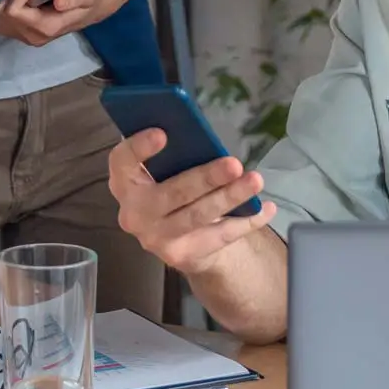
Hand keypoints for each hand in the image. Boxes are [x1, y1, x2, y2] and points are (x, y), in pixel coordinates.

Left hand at [0, 0, 113, 46]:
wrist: (94, 9)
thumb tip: (57, 3)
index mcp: (47, 27)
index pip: (14, 12)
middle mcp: (34, 37)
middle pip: (1, 16)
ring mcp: (28, 39)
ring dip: (8, 4)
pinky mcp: (24, 37)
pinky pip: (1, 25)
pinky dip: (7, 11)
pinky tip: (24, 5)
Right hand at [108, 130, 275, 272]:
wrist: (177, 240)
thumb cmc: (171, 189)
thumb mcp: (163, 171)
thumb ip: (172, 155)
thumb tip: (201, 136)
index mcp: (125, 182)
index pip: (122, 162)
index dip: (139, 148)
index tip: (163, 133)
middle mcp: (134, 213)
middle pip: (172, 193)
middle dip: (206, 178)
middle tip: (234, 164)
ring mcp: (156, 238)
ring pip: (197, 216)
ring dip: (230, 198)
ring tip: (255, 181)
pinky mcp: (181, 256)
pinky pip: (218, 236)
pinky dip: (246, 221)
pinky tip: (266, 208)